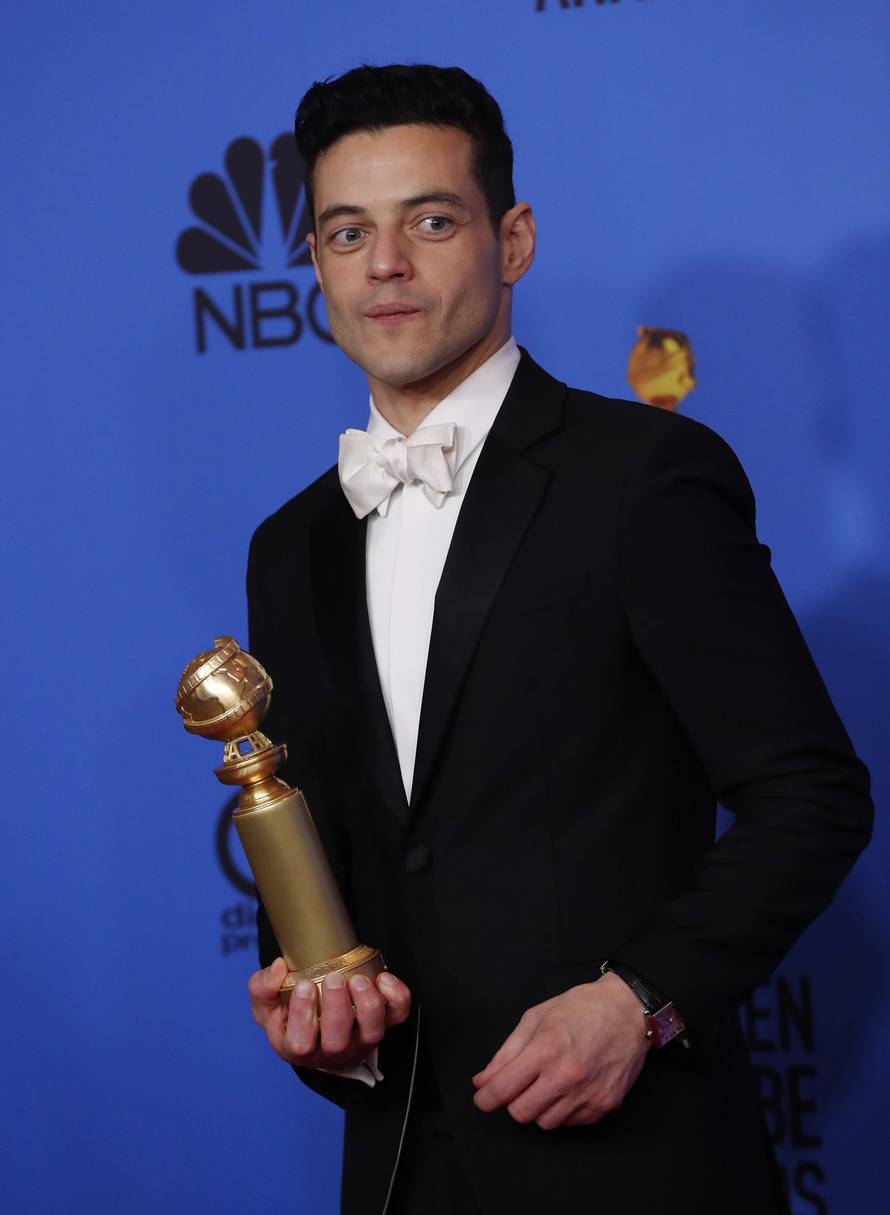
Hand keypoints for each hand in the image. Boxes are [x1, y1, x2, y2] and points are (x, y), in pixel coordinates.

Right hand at [248, 956, 411, 1069]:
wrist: (318, 1014)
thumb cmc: (288, 1012)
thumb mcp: (267, 1003)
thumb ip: (262, 987)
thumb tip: (278, 969)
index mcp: (298, 1048)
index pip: (300, 1045)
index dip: (304, 1016)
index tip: (305, 985)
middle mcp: (331, 1051)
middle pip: (338, 1043)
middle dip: (337, 1010)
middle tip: (334, 979)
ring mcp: (360, 1039)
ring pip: (372, 1033)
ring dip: (367, 1005)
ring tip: (359, 980)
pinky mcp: (383, 1024)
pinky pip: (397, 1016)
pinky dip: (397, 997)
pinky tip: (384, 977)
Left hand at [472, 971, 649, 1128]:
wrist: (628, 1011)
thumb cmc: (580, 1008)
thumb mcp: (536, 1018)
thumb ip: (507, 1052)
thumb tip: (483, 1081)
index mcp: (546, 1049)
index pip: (504, 1089)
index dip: (485, 1098)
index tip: (482, 1098)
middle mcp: (566, 1076)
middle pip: (521, 1113)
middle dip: (513, 1102)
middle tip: (520, 1086)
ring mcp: (587, 1094)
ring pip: (545, 1123)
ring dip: (539, 1107)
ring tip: (548, 1083)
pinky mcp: (604, 1105)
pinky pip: (571, 1123)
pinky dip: (564, 1111)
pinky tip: (569, 1089)